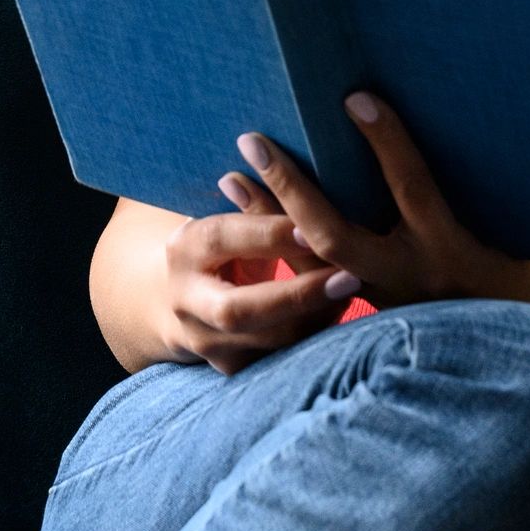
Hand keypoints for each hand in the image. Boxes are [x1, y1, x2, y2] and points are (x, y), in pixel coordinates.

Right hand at [160, 176, 361, 375]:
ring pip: (264, 341)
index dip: (270, 235)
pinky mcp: (228, 367)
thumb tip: (288, 163)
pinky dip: (312, 336)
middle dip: (297, 296)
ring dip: (315, 317)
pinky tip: (339, 311)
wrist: (175, 299)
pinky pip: (277, 359)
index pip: (226, 239)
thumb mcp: (229, 217)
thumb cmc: (220, 243)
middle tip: (349, 278)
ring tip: (354, 290)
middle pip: (239, 310)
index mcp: (186, 248)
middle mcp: (186, 301)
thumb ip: (258, 202)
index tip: (314, 228)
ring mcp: (204, 341)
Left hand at [228, 89, 529, 323]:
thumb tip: (469, 131)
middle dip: (290, 186)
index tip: (356, 97)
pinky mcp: (378, 317)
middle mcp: (411, 278)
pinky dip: (286, 250)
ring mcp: (390, 302)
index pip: (411, 186)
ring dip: (269, 219)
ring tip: (230, 179)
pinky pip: (319, 281)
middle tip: (253, 141)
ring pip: (313, 263)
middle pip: (333, 230)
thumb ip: (486, 195)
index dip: (385, 141)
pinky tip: (255, 225)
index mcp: (453, 249)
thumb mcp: (529, 236)